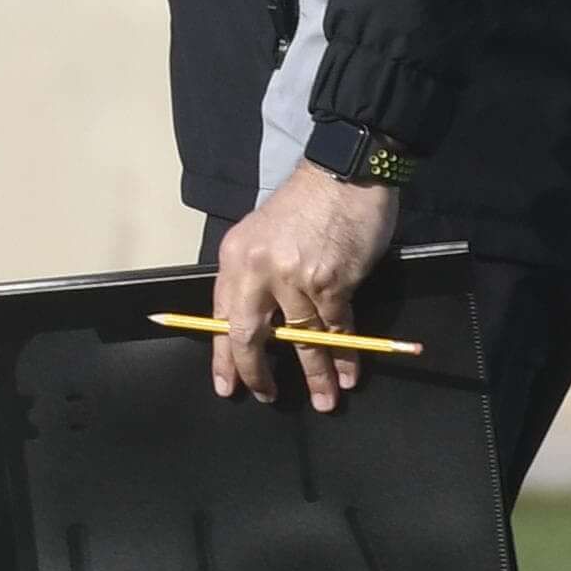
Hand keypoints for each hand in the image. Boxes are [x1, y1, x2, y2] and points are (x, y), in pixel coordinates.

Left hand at [208, 162, 403, 411]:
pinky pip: (336, 328)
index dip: (224, 356)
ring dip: (314, 373)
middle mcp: (257, 269)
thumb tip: (262, 322)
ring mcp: (294, 276)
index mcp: (235, 258)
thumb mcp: (263, 235)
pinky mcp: (331, 281)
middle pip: (249, 335)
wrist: (346, 171)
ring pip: (300, 337)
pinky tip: (348, 373)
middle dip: (256, 373)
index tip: (226, 386)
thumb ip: (257, 275)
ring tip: (323, 400)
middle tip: (265, 397)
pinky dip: (344, 354)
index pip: (221, 316)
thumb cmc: (306, 203)